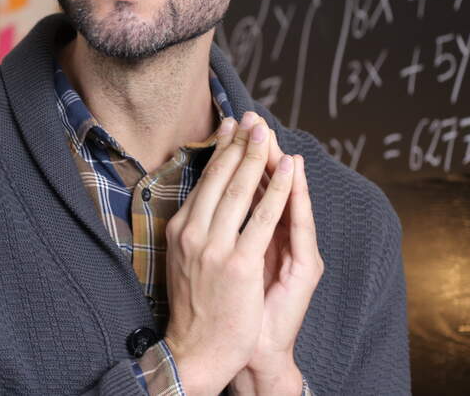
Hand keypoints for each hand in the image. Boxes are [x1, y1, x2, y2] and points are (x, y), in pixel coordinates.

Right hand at [162, 111, 296, 395]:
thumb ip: (193, 230)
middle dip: (239, 145)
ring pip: (239, 191)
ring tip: (268, 133)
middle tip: (252, 118)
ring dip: (257, 157)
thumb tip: (203, 201)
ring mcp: (214, 248)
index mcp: (180, 230)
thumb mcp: (183, 261)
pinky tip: (288, 171)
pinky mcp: (238, 264)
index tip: (232, 128)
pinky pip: (263, 218)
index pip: (204, 181)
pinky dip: (278, 190)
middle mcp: (192, 233)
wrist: (197, 351)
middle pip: (220, 178)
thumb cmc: (195, 309)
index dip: (221, 151)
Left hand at [230, 149, 323, 395]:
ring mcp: (291, 252)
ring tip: (267, 130)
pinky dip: (291, 195)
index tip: (237, 127)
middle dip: (260, 151)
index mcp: (262, 241)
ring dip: (273, 162)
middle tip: (254, 119)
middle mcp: (279, 242)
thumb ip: (232, 233)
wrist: (238, 354)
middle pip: (269, 186)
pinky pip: (296, 224)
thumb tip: (215, 197)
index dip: (247, 158)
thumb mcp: (231, 268)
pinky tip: (292, 172)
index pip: (257, 190)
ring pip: (282, 197)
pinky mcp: (304, 267)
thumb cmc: (232, 313)